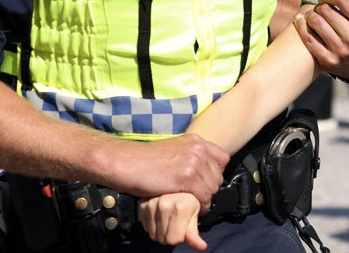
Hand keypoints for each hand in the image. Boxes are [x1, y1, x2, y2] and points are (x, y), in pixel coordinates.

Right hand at [108, 133, 227, 209]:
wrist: (125, 163)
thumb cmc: (143, 160)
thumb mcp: (172, 149)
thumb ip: (189, 156)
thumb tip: (200, 171)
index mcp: (195, 140)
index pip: (222, 159)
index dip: (216, 173)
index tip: (206, 182)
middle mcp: (198, 149)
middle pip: (218, 175)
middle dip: (210, 188)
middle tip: (198, 197)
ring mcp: (193, 163)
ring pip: (212, 188)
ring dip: (204, 199)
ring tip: (194, 204)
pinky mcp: (186, 178)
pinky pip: (203, 196)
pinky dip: (199, 206)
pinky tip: (190, 207)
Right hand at [138, 192, 204, 249]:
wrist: (179, 184)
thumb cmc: (188, 200)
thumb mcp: (194, 215)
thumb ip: (194, 234)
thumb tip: (201, 247)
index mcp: (180, 208)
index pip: (173, 240)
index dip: (180, 237)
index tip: (182, 227)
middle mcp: (164, 204)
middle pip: (162, 239)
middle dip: (170, 235)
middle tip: (176, 222)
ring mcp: (151, 204)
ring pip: (153, 235)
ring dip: (161, 231)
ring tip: (168, 218)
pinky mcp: (143, 205)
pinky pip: (146, 227)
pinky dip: (153, 225)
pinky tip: (160, 216)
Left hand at [296, 0, 348, 81]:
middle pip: (325, 10)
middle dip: (320, 5)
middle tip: (320, 8)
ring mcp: (341, 51)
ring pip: (316, 22)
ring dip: (310, 14)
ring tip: (312, 14)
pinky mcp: (329, 61)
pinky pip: (309, 39)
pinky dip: (301, 27)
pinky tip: (301, 21)